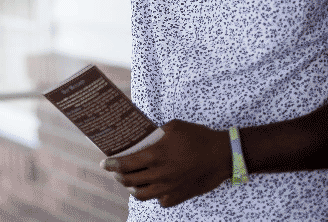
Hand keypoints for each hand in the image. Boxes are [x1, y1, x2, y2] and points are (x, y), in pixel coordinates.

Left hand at [100, 120, 231, 207]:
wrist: (223, 155)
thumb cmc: (198, 137)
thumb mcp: (173, 127)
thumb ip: (155, 134)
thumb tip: (143, 138)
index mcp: (156, 155)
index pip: (124, 164)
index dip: (111, 165)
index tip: (104, 164)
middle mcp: (160, 174)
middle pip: (129, 181)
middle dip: (118, 176)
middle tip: (116, 171)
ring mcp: (169, 188)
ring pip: (142, 194)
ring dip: (133, 188)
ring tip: (131, 181)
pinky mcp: (179, 196)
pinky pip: (160, 200)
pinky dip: (154, 194)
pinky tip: (155, 186)